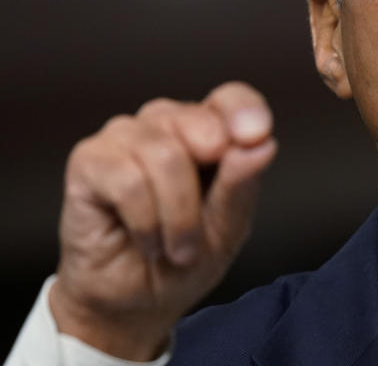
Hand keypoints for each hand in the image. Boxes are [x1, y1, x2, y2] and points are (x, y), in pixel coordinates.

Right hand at [48, 81, 277, 359]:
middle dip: (207, 188)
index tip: (256, 137)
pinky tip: (146, 239)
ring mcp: (125, 136)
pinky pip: (128, 178)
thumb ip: (241, 185)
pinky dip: (146, 221)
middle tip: (202, 230)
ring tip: (175, 246)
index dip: (244, 112)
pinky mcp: (89, 159)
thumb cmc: (184, 259)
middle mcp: (167, 124)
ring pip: (165, 153)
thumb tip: (262, 144)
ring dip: (177, 215)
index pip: (231, 99)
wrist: (134, 303)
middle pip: (200, 124)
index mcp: (209, 131)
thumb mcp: (228, 229)